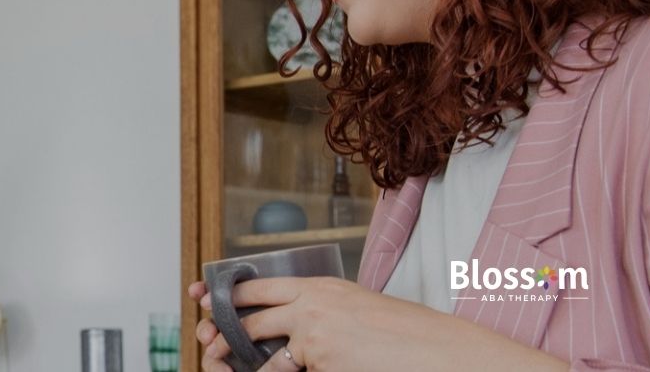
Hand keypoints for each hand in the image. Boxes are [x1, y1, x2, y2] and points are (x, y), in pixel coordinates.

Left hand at [184, 278, 566, 371]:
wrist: (445, 353)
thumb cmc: (411, 336)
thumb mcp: (359, 310)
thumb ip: (322, 312)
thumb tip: (292, 330)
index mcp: (321, 287)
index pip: (256, 286)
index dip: (225, 296)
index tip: (204, 302)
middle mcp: (312, 306)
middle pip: (247, 317)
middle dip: (226, 335)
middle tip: (212, 346)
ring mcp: (314, 335)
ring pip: (262, 355)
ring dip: (254, 366)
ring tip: (252, 365)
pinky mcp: (322, 361)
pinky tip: (302, 370)